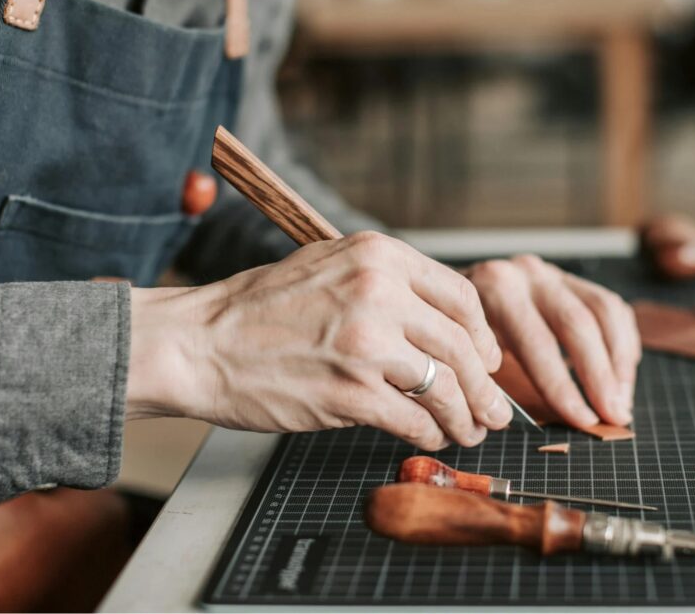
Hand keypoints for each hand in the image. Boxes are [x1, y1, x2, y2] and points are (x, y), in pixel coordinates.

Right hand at [126, 232, 510, 448]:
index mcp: (378, 256)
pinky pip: (413, 419)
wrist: (200, 343)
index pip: (461, 298)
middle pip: (462, 346)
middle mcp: (379, 292)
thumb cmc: (260, 309)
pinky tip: (428, 438)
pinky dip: (429, 434)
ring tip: (469, 431)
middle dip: (486, 387)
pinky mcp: (349, 392)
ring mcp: (365, 343)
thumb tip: (443, 322)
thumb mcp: (329, 266)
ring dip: (465, 416)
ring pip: (445, 386)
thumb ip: (387, 283)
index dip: (484, 338)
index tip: (487, 361)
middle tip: (495, 410)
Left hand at [464, 255, 640, 428]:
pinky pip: (613, 308)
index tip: (584, 421)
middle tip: (614, 415)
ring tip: (622, 401)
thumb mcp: (464, 352)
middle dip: (600, 376)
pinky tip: (622, 376)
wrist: (450, 294)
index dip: (565, 387)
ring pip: (605, 312)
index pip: (539, 343)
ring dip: (619, 362)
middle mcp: (528, 274)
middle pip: (578, 324)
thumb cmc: (458, 335)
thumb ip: (490, 380)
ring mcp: (553, 273)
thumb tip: (524, 423)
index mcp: (495, 290)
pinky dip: (623, 343)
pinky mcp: (573, 280)